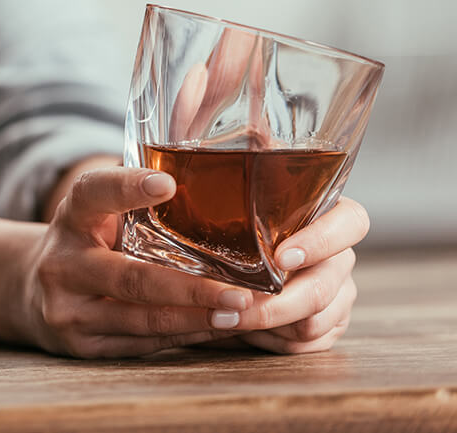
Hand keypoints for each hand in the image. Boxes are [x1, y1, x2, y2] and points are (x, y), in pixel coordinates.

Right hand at [20, 166, 253, 357]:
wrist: (33, 293)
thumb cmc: (87, 243)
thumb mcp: (96, 216)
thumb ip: (135, 205)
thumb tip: (212, 186)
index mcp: (70, 219)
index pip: (92, 194)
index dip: (126, 187)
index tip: (168, 184)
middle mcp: (63, 265)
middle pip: (130, 278)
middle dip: (190, 288)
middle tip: (239, 292)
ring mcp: (68, 310)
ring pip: (142, 320)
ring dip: (197, 318)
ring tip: (240, 314)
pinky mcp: (82, 345)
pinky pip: (143, 344)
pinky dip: (186, 336)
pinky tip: (218, 328)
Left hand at [229, 197, 368, 353]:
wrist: (232, 274)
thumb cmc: (229, 232)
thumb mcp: (225, 211)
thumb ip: (216, 195)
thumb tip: (182, 188)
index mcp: (326, 216)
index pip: (350, 222)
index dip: (321, 241)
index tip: (281, 258)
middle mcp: (339, 256)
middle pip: (322, 286)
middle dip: (276, 305)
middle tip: (234, 309)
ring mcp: (340, 292)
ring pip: (315, 322)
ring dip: (268, 325)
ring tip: (230, 316)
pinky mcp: (332, 324)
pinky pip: (308, 343)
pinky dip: (273, 340)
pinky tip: (248, 327)